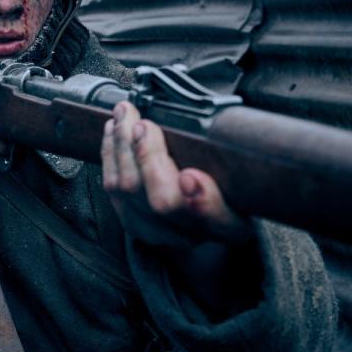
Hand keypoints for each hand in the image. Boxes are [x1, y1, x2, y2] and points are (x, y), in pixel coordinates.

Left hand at [101, 101, 250, 247]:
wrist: (201, 216)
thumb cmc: (226, 187)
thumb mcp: (240, 178)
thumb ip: (231, 163)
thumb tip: (207, 131)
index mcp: (229, 225)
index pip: (218, 220)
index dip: (202, 201)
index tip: (191, 177)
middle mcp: (192, 235)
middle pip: (164, 202)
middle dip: (149, 156)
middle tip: (144, 124)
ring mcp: (157, 232)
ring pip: (129, 191)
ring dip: (123, 146)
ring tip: (125, 116)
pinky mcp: (132, 223)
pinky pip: (112, 188)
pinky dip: (111, 153)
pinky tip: (113, 131)